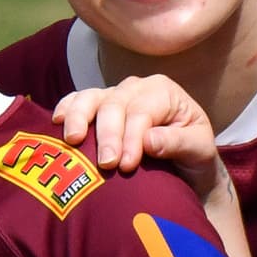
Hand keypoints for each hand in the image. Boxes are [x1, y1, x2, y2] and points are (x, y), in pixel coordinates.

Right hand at [52, 75, 227, 204]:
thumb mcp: (199, 150)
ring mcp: (114, 96)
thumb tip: (149, 140)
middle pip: (115, 104)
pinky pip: (77, 102)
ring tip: (74, 141)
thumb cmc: (193, 156)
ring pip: (91, 98)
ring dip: (80, 118)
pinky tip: (57, 124)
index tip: (127, 165)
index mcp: (164, 92)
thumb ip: (178, 143)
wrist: (185, 167)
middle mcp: (137, 88)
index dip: (132, 137)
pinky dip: (66, 110)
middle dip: (108, 134)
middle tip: (106, 164)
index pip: (142, 111)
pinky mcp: (97, 108)